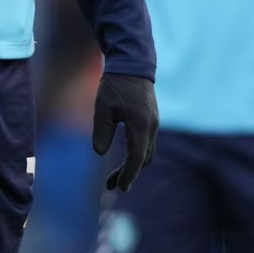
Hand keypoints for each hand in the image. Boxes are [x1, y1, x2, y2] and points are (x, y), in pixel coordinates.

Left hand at [92, 73, 158, 190]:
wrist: (132, 64)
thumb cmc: (115, 84)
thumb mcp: (103, 106)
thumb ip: (102, 130)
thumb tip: (100, 152)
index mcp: (141, 123)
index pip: (137, 156)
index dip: (129, 174)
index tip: (121, 187)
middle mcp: (152, 126)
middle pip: (143, 158)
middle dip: (129, 174)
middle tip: (111, 185)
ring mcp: (154, 123)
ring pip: (146, 152)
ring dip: (133, 166)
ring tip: (115, 178)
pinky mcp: (151, 120)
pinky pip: (146, 143)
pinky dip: (136, 155)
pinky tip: (124, 159)